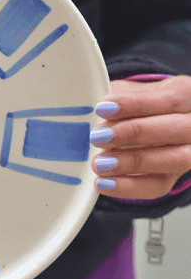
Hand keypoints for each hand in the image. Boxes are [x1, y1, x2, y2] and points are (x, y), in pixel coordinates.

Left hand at [91, 76, 190, 198]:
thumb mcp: (135, 91)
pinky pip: (158, 186)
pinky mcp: (174, 177)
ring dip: (133, 162)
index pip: (169, 100)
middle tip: (98, 137)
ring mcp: (190, 152)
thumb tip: (100, 108)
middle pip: (177, 130)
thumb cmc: (142, 104)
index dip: (135, 104)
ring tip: (99, 163)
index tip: (102, 108)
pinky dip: (129, 187)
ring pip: (175, 160)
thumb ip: (121, 96)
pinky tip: (104, 183)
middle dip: (135, 133)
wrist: (153, 122)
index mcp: (188, 95)